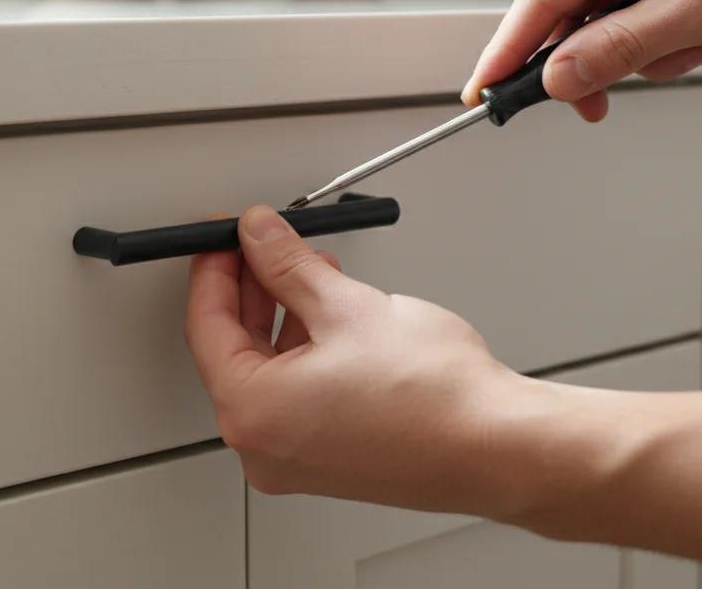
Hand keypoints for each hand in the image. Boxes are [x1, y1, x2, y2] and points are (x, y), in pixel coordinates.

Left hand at [183, 205, 536, 517]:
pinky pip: (297, 398)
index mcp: (253, 412)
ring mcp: (297, 461)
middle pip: (233, 352)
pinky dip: (305, 354)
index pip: (206, 327)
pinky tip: (331, 317)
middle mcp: (265, 447)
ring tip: (309, 272)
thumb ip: (289, 266)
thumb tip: (260, 239)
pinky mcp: (330, 462)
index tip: (225, 238)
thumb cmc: (434, 397)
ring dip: (282, 318)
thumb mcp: (346, 305)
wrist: (496, 446)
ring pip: (268, 374)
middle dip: (249, 291)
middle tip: (261, 247)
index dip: (214, 270)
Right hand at [463, 0, 701, 121]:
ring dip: (641, 46)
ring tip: (694, 44)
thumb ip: (620, 49)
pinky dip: (658, 28)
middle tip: (601, 103)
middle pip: (571, 9)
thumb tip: (561, 77)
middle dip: (595, 60)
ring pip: (607, 13)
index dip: (507, 51)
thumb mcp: (697, 12)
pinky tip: (697, 30)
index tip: (482, 91)